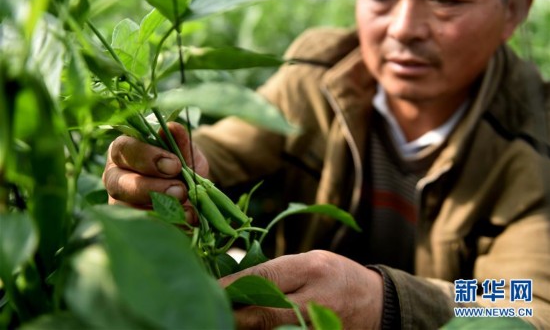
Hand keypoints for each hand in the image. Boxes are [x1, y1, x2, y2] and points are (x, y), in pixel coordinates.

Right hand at [103, 122, 208, 221]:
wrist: (191, 189)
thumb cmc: (181, 163)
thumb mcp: (185, 150)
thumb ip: (179, 139)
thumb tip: (173, 127)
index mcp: (123, 151)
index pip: (124, 149)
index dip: (147, 157)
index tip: (175, 165)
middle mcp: (114, 177)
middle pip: (120, 184)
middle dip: (152, 189)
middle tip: (180, 190)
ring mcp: (118, 203)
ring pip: (128, 210)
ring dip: (161, 211)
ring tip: (188, 210)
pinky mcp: (129, 224)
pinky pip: (143, 228)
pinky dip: (168, 226)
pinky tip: (186, 222)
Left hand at [220, 250, 383, 328]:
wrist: (374, 303)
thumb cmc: (335, 275)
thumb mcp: (309, 260)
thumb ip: (275, 273)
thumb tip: (233, 285)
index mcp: (310, 269)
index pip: (262, 280)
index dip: (231, 287)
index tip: (209, 289)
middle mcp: (313, 301)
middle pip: (261, 315)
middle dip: (233, 315)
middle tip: (211, 310)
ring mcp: (317, 326)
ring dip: (247, 327)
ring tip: (228, 318)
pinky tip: (251, 328)